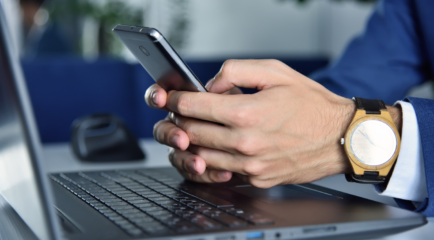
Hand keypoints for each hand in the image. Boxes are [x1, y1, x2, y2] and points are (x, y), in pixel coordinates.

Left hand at [148, 59, 358, 186]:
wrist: (340, 137)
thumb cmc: (311, 104)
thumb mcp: (275, 71)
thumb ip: (235, 71)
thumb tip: (210, 85)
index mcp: (246, 112)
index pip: (193, 106)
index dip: (176, 100)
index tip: (172, 97)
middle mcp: (245, 142)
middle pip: (191, 133)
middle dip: (179, 121)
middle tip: (180, 113)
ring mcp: (251, 165)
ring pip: (201, 156)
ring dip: (192, 142)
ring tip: (197, 129)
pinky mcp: (257, 179)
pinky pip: (222, 171)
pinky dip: (213, 160)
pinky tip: (219, 146)